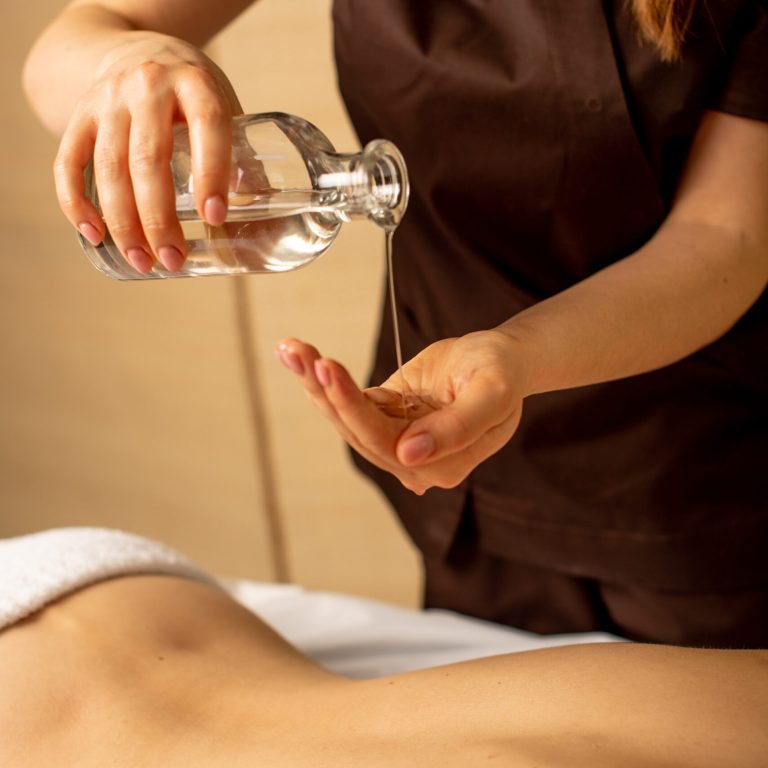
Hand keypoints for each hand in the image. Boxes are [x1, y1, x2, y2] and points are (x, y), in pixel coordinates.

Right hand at [54, 33, 241, 272]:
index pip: (208, 127)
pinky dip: (76, 202)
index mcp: (196, 83)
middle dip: (159, 219)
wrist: (138, 50)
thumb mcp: (224, 108)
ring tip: (143, 262)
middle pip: (148, 160)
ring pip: (109, 168)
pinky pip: (68, 162)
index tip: (215, 218)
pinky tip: (94, 236)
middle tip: (172, 260)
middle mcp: (148, 85)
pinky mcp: (79, 115)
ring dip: (124, 224)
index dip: (211, 174)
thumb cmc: (192, 94)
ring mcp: (108, 99)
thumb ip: (241, 156)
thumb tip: (265, 216)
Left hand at [276, 330, 525, 494]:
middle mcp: (413, 462)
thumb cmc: (502, 373)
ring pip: (345, 418)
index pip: (385, 441)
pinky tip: (299, 355)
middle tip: (298, 351)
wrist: (502, 361)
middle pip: (356, 430)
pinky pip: (348, 402)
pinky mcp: (384, 418)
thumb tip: (409, 456)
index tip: (327, 368)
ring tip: (292, 349)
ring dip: (315, 382)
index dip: (352, 406)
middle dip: (324, 389)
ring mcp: (396, 441)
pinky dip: (322, 379)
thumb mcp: (491, 394)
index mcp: (442, 465)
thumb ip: (458, 428)